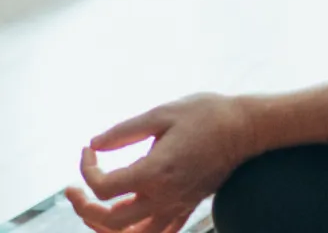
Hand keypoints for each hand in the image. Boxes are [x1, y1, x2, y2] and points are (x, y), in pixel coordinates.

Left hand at [65, 93, 254, 232]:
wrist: (246, 127)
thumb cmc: (207, 114)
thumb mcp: (164, 113)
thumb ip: (125, 131)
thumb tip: (94, 144)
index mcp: (154, 172)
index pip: (104, 186)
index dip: (87, 168)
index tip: (89, 149)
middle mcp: (163, 196)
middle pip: (109, 221)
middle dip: (84, 207)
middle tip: (73, 189)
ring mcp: (176, 205)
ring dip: (106, 228)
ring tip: (94, 208)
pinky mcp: (187, 206)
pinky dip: (136, 232)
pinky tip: (128, 218)